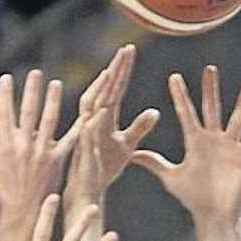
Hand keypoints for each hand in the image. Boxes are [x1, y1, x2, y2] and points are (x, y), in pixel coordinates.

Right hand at [0, 69, 77, 210]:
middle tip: (35, 73)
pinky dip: (77, 128)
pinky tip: (84, 113)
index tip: (6, 77)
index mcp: (6, 144)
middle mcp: (25, 145)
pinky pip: (68, 141)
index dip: (4, 94)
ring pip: (48, 121)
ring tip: (56, 83)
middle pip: (28, 112)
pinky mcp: (57, 159)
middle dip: (31, 91)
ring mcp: (42, 151)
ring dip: (52, 100)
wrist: (24, 208)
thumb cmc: (4, 184)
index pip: (4, 113)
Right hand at [63, 45, 159, 205]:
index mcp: (106, 117)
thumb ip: (139, 127)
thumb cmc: (105, 167)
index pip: (116, 88)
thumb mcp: (127, 145)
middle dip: (115, 70)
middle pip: (105, 89)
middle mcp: (94, 120)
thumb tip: (155, 111)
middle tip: (126, 50)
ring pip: (93, 104)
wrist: (89, 189)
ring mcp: (87, 132)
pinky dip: (95, 119)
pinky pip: (88, 131)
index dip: (123, 70)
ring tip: (112, 71)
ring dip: (102, 88)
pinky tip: (104, 107)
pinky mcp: (85, 149)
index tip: (130, 50)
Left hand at [133, 65, 240, 223]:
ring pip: (236, 121)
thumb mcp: (171, 177)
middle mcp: (213, 140)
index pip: (186, 113)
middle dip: (210, 90)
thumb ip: (154, 163)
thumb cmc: (193, 196)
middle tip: (209, 69)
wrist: (213, 215)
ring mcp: (230, 147)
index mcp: (194, 141)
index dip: (180, 96)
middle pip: (211, 109)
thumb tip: (132, 154)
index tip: (174, 77)